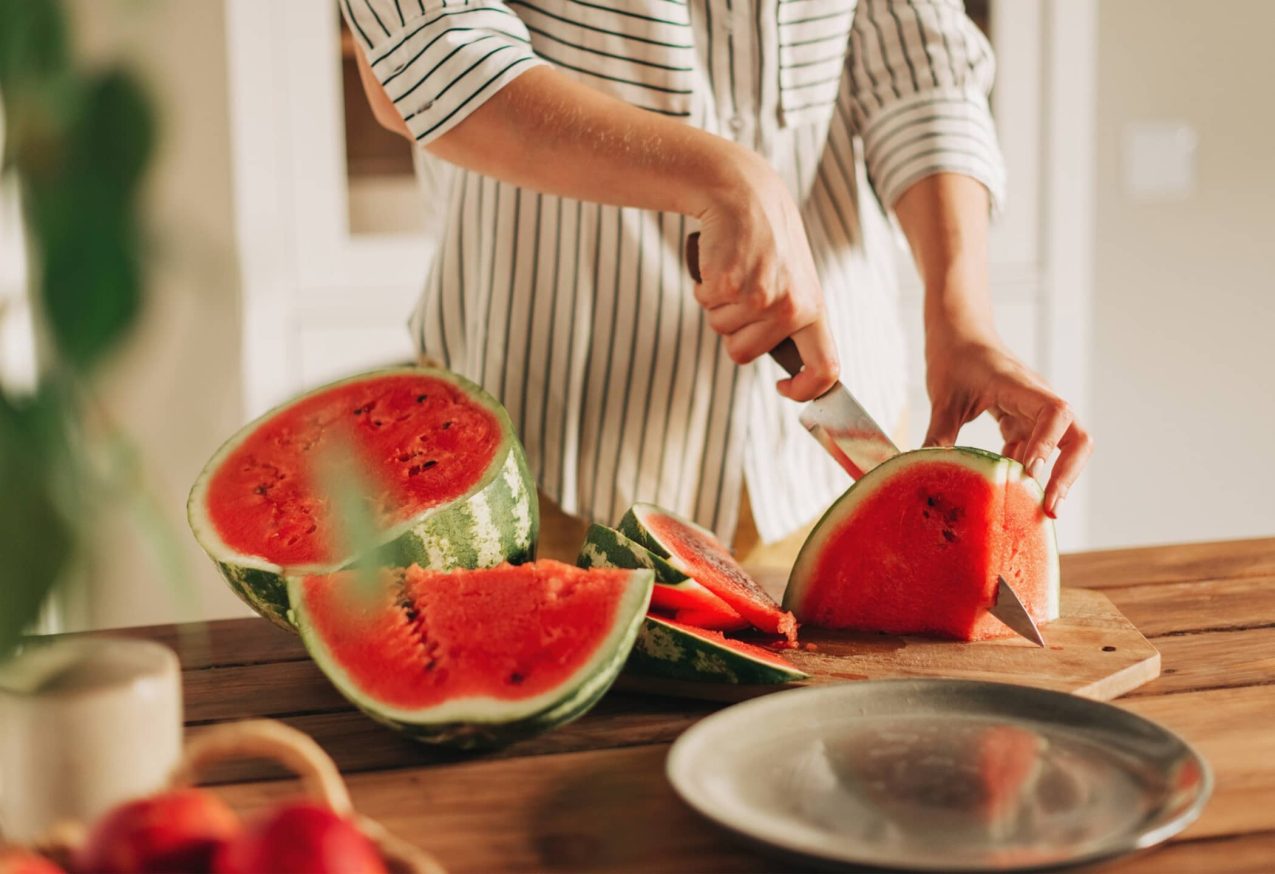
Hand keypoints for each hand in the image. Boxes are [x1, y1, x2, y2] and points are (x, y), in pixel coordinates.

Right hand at [691, 150, 838, 400]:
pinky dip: (704, 287)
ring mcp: (759, 296)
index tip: (783, 388)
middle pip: (742, 354)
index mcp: (813, 309)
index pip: (826, 368)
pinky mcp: (728, 283)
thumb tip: (793, 370)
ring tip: (735, 271)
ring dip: (718, 305)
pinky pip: (704, 304)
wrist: (746, 194)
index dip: (805, 390)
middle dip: (732, 330)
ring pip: (720, 330)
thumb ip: (793, 320)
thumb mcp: (795, 280)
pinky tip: (720, 262)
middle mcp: (790, 307)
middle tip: (742, 292)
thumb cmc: (768, 242)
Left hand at [924, 335, 1092, 516]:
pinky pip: (1035, 448)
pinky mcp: (1023, 419)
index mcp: (1020, 387)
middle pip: (1075, 437)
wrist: (959, 333)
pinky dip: (1026, 469)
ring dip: (1053, 477)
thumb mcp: (942, 398)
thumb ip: (938, 436)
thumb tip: (927, 474)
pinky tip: (1009, 490)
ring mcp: (1033, 411)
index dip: (1048, 445)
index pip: (1055, 414)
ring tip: (1034, 510)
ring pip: (1061, 447)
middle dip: (1068, 474)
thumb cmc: (953, 357)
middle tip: (1049, 508)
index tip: (1030, 472)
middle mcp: (1036, 399)